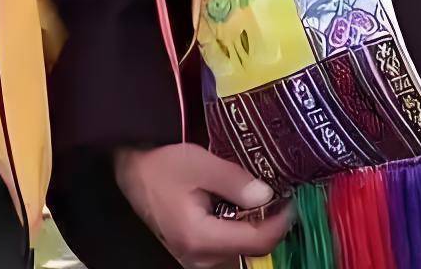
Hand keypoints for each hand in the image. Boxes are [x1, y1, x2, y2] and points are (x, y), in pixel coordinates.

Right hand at [114, 143, 293, 267]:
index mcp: (200, 237)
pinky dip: (238, 231)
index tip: (292, 201)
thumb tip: (266, 196)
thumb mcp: (198, 163)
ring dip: (254, 230)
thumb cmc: (160, 165)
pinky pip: (224, 248)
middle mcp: (197, 257)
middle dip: (269, 226)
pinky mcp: (191, 251)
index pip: (256, 242)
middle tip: (281, 199)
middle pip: (249, 251)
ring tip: (264, 203)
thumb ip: (234, 181)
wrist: (129, 172)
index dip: (280, 223)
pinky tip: (241, 211)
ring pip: (237, 252)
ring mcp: (193, 257)